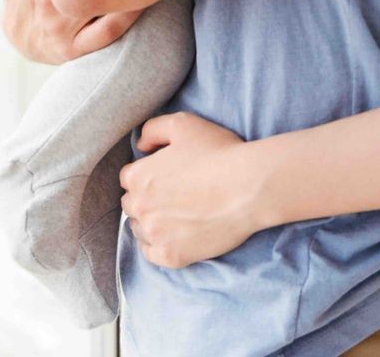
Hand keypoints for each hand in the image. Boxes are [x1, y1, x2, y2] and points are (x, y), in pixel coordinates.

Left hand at [121, 113, 263, 268]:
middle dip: (147, 198)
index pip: (129, 177)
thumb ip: (153, 130)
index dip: (148, 174)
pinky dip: (158, 245)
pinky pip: (151, 254)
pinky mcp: (171, 256)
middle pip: (132, 204)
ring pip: (140, 229)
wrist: (249, 187)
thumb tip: (140, 145)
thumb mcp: (183, 124)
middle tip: (173, 194)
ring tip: (177, 215)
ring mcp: (155, 234)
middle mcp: (140, 207)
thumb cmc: (219, 153)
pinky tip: (173, 235)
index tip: (167, 175)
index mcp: (139, 176)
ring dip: (151, 222)